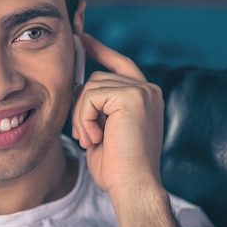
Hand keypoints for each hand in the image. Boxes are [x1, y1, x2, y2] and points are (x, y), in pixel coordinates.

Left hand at [71, 33, 163, 197]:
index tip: (83, 39)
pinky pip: (91, 95)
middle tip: (86, 137)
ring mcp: (142, 91)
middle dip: (82, 108)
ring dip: (82, 116)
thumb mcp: (105, 131)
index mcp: (145, 98)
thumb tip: (78, 89)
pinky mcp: (133, 96)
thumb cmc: (117, 168)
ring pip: (90, 86)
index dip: (101, 51)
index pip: (120, 64)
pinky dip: (85, 117)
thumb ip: (99, 108)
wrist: (133, 187)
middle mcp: (148, 90)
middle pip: (96, 78)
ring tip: (91, 139)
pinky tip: (95, 137)